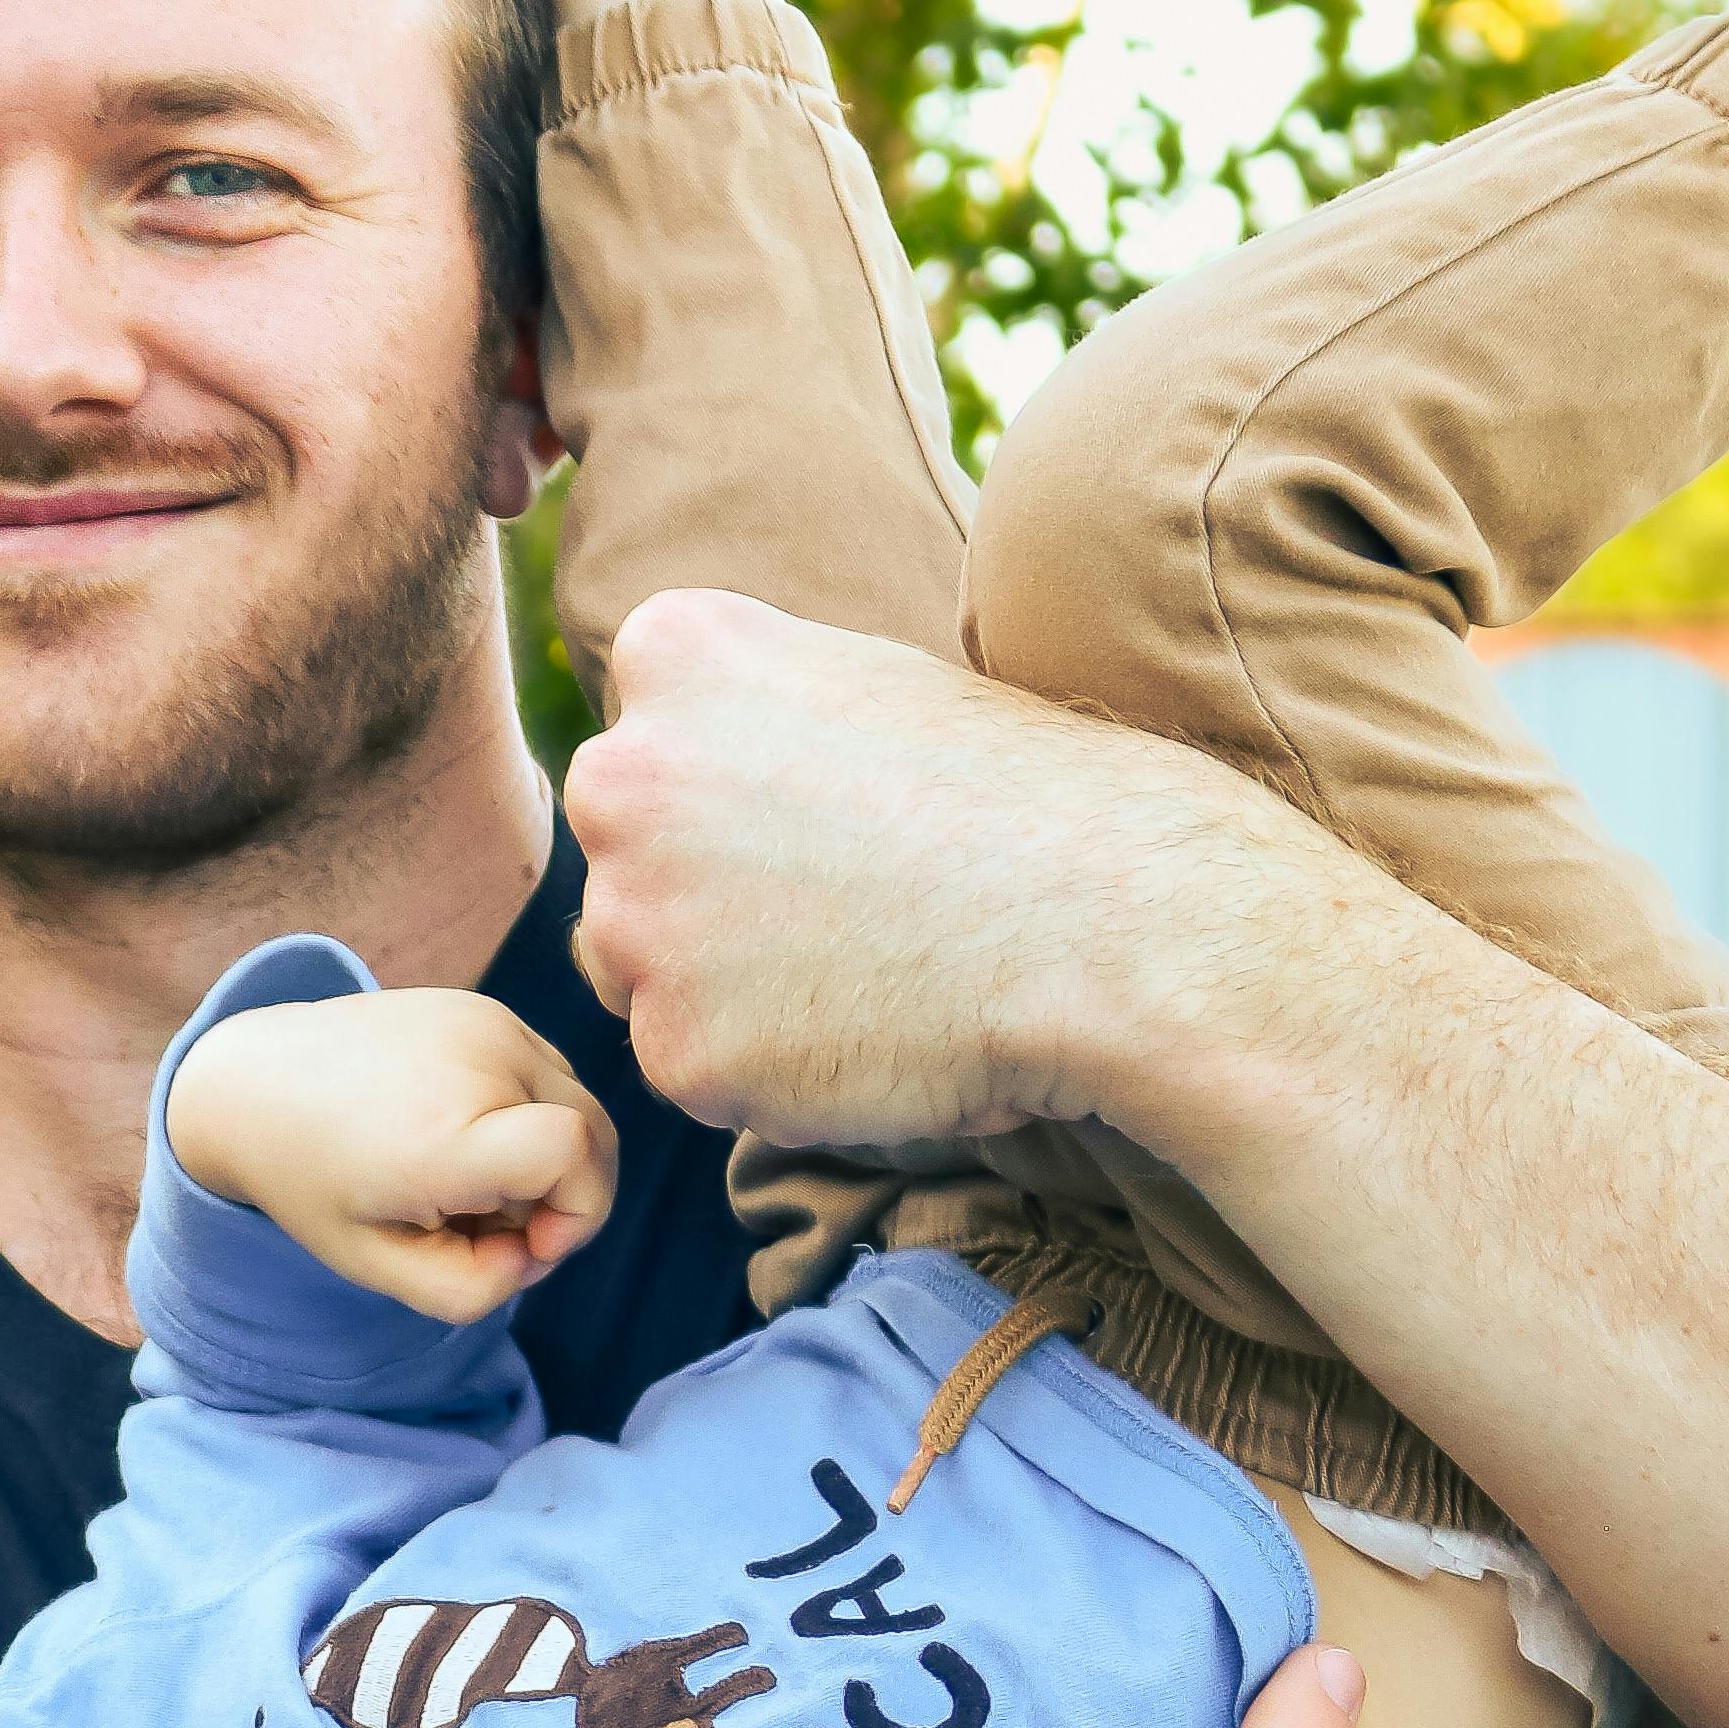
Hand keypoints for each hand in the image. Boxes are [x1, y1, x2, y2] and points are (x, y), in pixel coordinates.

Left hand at [168, 985, 617, 1322]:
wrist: (254, 1081)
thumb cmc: (313, 1184)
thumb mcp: (374, 1267)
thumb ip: (470, 1289)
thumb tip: (534, 1250)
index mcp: (441, 1134)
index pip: (573, 1155)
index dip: (577, 1213)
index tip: (525, 1243)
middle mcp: (474, 1061)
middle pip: (595, 1139)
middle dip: (564, 1198)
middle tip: (487, 1222)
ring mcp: (486, 1022)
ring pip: (580, 1107)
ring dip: (547, 1158)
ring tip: (466, 1175)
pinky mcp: (487, 1008)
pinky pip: (550, 1075)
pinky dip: (527, 1116)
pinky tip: (460, 1131)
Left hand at [564, 582, 1280, 1155]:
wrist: (1107, 921)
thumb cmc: (1015, 796)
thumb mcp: (862, 683)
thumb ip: (742, 716)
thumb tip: (671, 783)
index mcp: (675, 654)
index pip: (652, 748)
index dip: (745, 800)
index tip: (837, 816)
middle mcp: (622, 775)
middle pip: (627, 861)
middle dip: (711, 894)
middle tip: (852, 906)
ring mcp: (637, 919)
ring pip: (643, 970)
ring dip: (728, 986)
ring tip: (866, 966)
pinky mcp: (676, 1048)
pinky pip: (694, 1070)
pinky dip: (765, 1073)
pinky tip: (865, 1035)